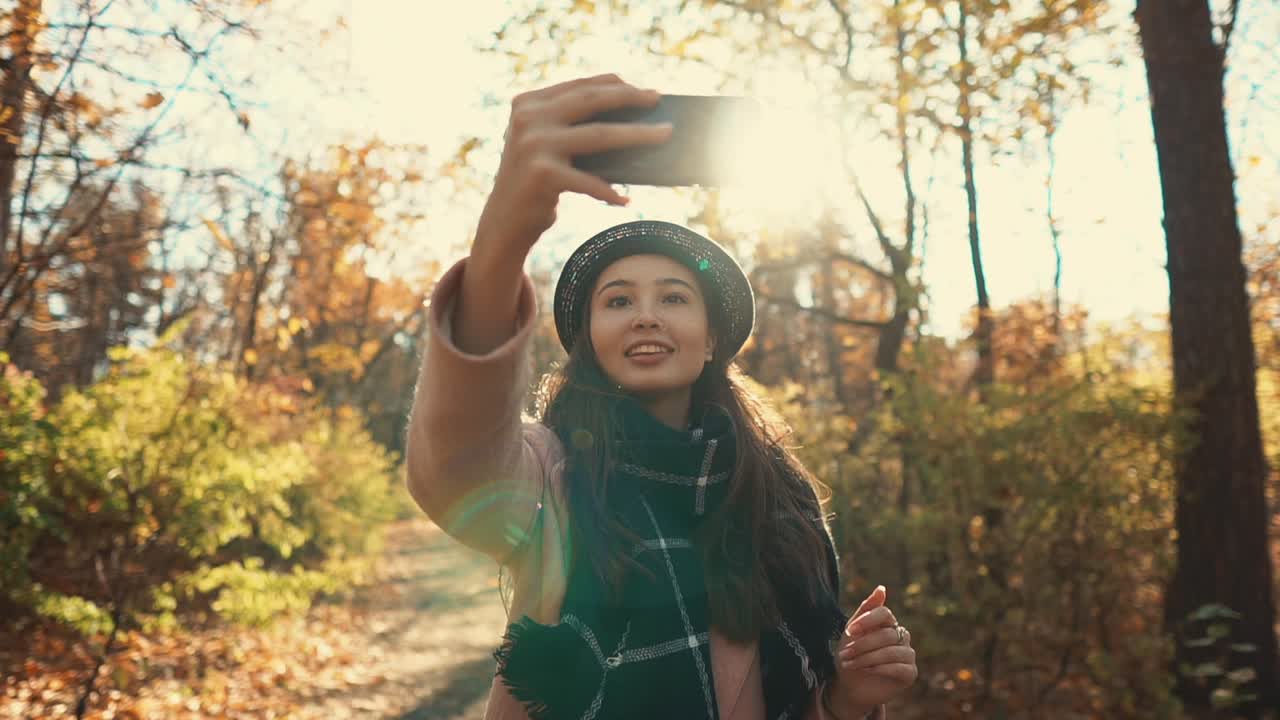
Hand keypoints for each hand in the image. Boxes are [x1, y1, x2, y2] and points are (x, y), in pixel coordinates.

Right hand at [476, 73, 673, 256]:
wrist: (503, 222)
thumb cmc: (537, 183)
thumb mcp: (549, 147)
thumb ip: (574, 128)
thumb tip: (634, 121)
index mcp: (528, 103)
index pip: (580, 86)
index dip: (616, 85)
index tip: (645, 89)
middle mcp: (528, 118)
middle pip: (592, 101)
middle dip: (631, 98)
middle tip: (659, 100)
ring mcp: (533, 145)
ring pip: (600, 136)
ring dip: (638, 135)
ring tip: (664, 135)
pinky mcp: (542, 175)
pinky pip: (589, 181)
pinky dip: (610, 192)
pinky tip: (626, 200)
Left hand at [830, 585, 917, 712]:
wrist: (849, 685)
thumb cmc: (851, 654)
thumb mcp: (852, 632)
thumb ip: (865, 610)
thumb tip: (881, 588)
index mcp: (888, 623)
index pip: (884, 613)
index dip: (867, 620)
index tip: (849, 631)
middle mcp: (901, 636)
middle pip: (886, 634)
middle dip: (862, 645)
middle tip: (844, 654)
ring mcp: (908, 654)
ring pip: (892, 651)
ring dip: (867, 658)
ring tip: (850, 663)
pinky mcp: (910, 673)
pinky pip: (900, 667)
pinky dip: (881, 669)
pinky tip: (867, 670)